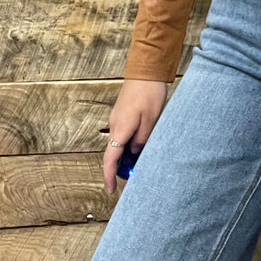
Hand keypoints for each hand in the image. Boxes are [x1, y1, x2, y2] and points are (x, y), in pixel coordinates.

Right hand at [103, 78, 166, 192]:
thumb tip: (134, 152)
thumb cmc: (149, 93)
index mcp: (120, 129)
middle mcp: (114, 125)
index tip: (111, 190)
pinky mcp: (122, 113)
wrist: (146, 70)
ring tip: (140, 160)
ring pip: (117, 143)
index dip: (109, 177)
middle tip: (133, 175)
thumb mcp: (151, 120)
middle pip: (112, 153)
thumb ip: (142, 140)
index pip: (110, 159)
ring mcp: (117, 118)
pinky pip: (121, 134)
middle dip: (119, 167)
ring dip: (125, 155)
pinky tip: (140, 144)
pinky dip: (127, 143)